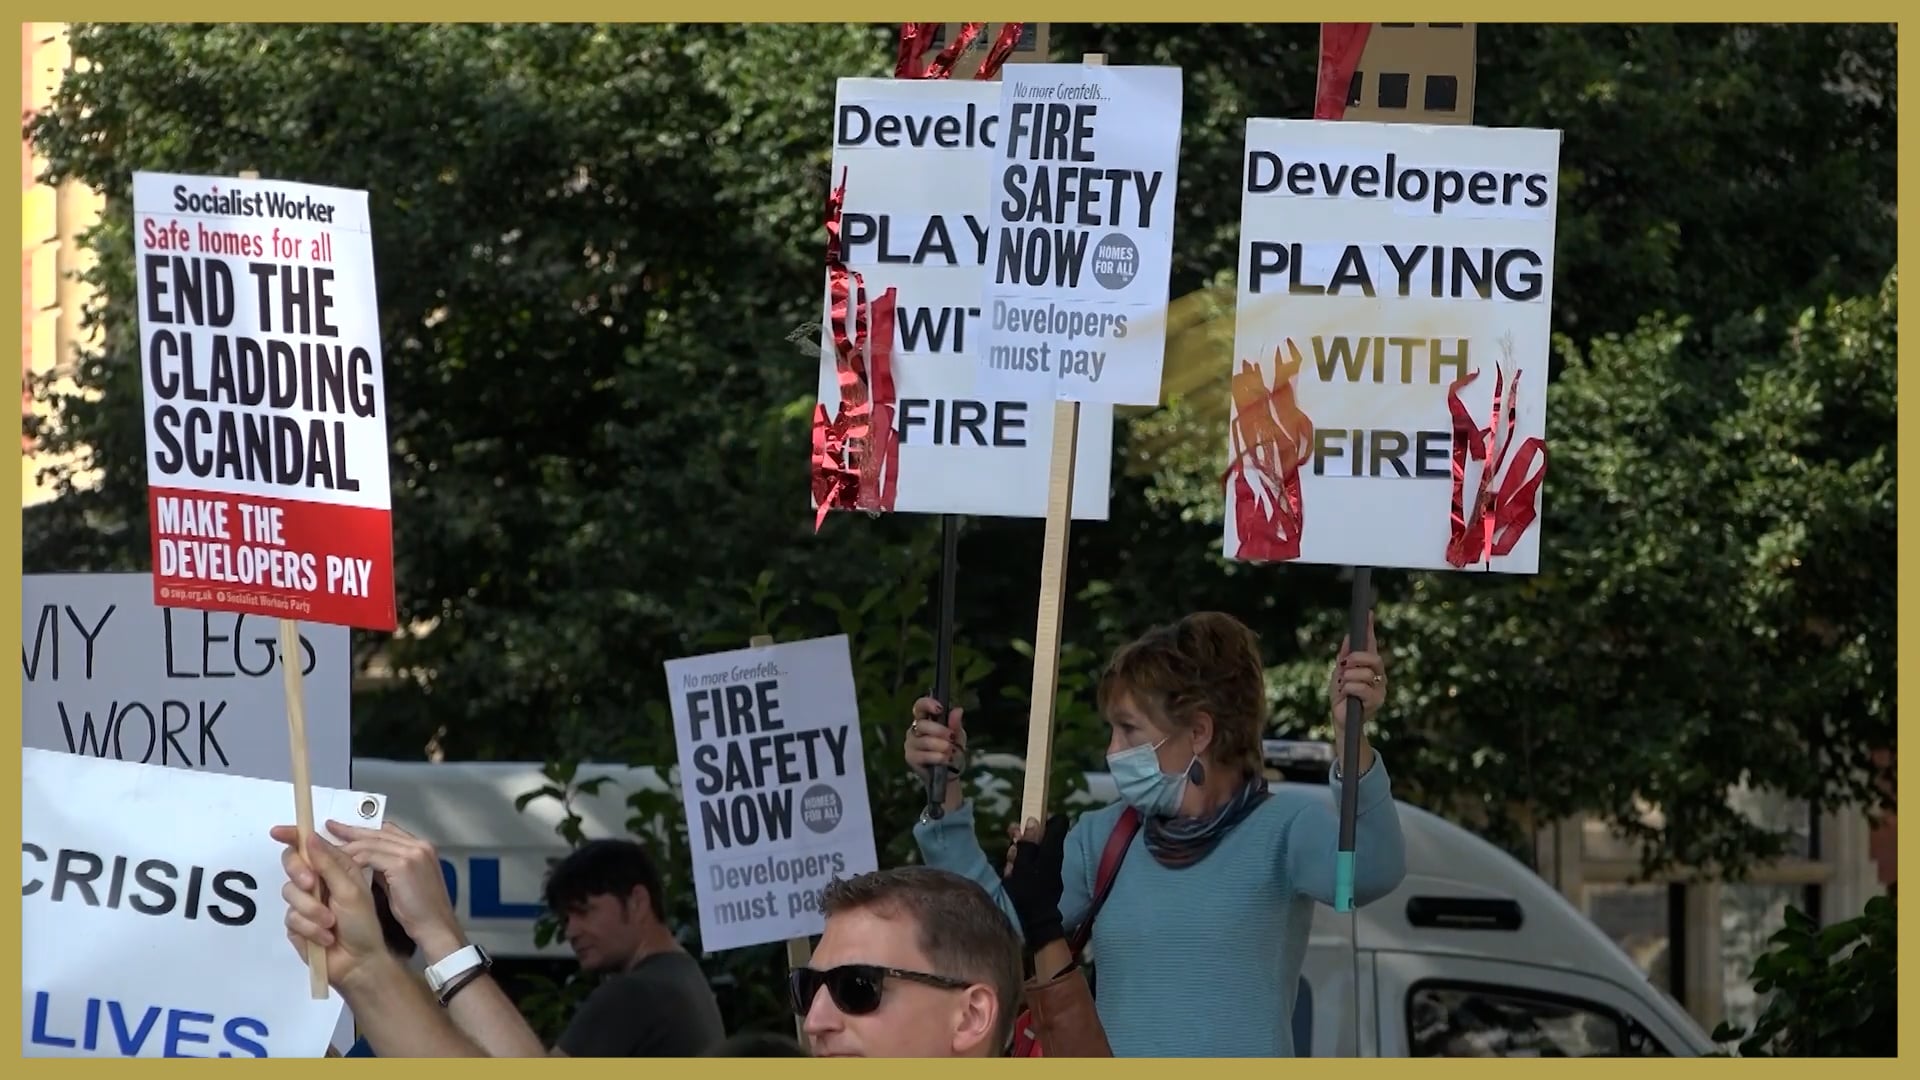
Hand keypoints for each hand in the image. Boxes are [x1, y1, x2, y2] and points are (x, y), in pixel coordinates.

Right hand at [272, 826, 400, 992]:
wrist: (358, 962)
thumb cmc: (363, 924)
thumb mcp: (350, 889)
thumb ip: (329, 864)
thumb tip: (310, 837)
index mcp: (335, 869)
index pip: (310, 846)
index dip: (293, 836)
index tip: (278, 831)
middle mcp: (318, 883)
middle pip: (292, 865)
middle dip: (300, 873)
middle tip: (312, 884)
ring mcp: (305, 903)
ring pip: (290, 893)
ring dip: (312, 910)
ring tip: (331, 923)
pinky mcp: (296, 924)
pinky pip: (291, 918)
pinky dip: (310, 927)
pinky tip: (325, 937)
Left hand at [326, 820, 466, 960]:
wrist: (437, 928)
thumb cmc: (422, 913)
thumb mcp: (406, 884)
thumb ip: (390, 869)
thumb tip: (369, 864)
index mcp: (422, 848)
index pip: (388, 831)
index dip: (365, 829)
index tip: (345, 830)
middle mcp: (419, 845)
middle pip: (378, 832)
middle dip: (352, 831)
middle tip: (330, 827)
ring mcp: (413, 853)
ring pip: (371, 842)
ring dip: (348, 845)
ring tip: (328, 849)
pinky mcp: (403, 864)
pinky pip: (369, 856)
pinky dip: (352, 858)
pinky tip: (338, 863)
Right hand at [905, 697, 967, 811]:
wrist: (950, 775)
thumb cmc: (952, 752)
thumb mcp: (958, 737)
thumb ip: (956, 724)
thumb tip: (958, 709)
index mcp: (925, 720)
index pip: (920, 706)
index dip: (927, 704)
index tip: (939, 708)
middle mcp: (915, 730)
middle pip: (922, 724)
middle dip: (939, 730)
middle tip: (951, 737)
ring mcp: (911, 744)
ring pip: (924, 741)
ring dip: (940, 746)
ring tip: (951, 751)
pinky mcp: (910, 758)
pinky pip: (923, 755)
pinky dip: (936, 757)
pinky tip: (945, 759)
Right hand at [1001, 815, 1067, 949]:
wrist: (1036, 920)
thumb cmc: (1029, 890)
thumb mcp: (1023, 864)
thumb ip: (1028, 843)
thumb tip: (1034, 821)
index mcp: (1052, 849)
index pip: (1058, 822)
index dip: (1044, 818)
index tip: (1029, 822)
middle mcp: (1053, 856)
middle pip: (1041, 835)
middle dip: (1024, 836)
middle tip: (1012, 838)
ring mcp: (1049, 868)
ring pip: (1033, 850)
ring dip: (1019, 853)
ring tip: (1011, 864)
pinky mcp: (1043, 878)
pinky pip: (1031, 864)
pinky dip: (1021, 866)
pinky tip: (1012, 874)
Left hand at [1328, 614, 1384, 770]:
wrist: (1341, 720)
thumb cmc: (1341, 698)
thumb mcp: (1339, 674)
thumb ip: (1345, 656)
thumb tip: (1347, 636)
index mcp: (1370, 667)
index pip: (1372, 645)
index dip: (1370, 629)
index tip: (1368, 613)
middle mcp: (1378, 676)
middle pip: (1374, 657)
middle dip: (1356, 658)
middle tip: (1343, 665)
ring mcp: (1380, 688)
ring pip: (1364, 673)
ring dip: (1348, 679)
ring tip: (1344, 688)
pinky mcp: (1376, 701)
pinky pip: (1360, 687)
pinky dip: (1349, 689)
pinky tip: (1346, 695)